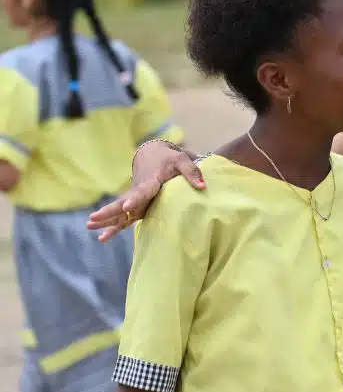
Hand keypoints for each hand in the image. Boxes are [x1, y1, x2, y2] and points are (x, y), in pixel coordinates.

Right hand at [87, 142, 204, 240]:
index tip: (127, 207)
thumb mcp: (183, 161)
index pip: (143, 191)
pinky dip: (113, 226)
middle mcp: (139, 190)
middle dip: (110, 211)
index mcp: (151, 180)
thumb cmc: (171, 159)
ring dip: (106, 219)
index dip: (135, 199)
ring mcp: (135, 198)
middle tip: (94, 218)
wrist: (154, 154)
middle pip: (123, 202)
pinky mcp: (135, 205)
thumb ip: (192, 173)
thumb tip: (203, 187)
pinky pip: (123, 217)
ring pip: (119, 211)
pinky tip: (101, 238)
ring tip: (89, 226)